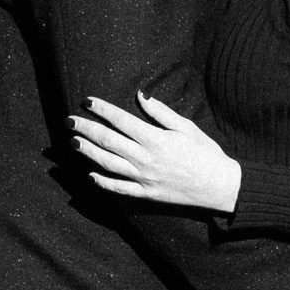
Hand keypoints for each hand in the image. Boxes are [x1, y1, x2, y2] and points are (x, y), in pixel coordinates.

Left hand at [69, 93, 242, 212]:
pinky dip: (103, 183)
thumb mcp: (186, 127)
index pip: (121, 120)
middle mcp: (145, 158)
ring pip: (108, 164)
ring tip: (74, 142)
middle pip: (108, 141)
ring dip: (89, 152)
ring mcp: (144, 178)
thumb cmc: (206, 153)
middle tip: (69, 121)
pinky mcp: (146, 194)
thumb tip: (141, 95)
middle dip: (86, 129)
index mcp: (155, 139)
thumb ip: (161, 112)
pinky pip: (119, 189)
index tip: (87, 102)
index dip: (102, 110)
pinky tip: (90, 175)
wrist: (220, 186)